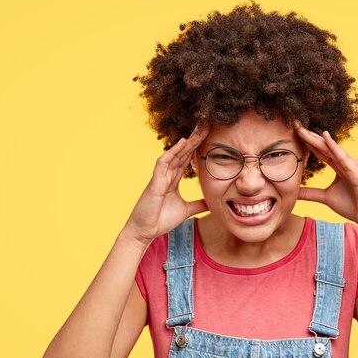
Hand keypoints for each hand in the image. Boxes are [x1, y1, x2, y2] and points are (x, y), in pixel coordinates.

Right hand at [123, 124, 209, 245]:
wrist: (145, 231)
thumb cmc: (161, 220)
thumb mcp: (186, 210)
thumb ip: (198, 204)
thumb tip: (212, 202)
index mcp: (173, 180)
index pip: (187, 159)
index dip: (197, 148)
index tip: (209, 137)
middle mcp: (167, 175)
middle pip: (182, 153)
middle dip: (194, 140)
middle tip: (206, 125)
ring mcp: (160, 177)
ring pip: (175, 154)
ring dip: (186, 142)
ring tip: (198, 130)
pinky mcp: (155, 182)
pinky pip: (163, 163)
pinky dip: (172, 152)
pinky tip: (182, 143)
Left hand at [293, 121, 357, 232]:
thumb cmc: (352, 206)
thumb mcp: (325, 198)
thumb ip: (310, 193)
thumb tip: (293, 193)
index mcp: (339, 165)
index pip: (320, 150)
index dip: (307, 141)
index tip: (293, 131)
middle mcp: (346, 161)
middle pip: (324, 145)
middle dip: (309, 135)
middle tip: (294, 123)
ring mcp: (353, 165)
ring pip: (332, 148)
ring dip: (317, 138)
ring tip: (304, 128)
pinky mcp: (357, 172)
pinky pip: (343, 158)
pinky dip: (334, 147)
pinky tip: (325, 137)